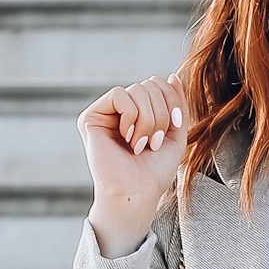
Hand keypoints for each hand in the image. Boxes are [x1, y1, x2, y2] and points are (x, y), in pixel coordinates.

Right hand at [79, 73, 187, 257]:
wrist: (137, 193)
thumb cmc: (155, 172)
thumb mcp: (177, 134)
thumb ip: (177, 105)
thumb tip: (174, 75)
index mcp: (140, 113)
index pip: (158, 84)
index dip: (171, 102)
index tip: (172, 130)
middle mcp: (121, 110)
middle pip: (149, 84)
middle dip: (160, 114)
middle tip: (153, 143)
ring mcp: (106, 113)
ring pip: (137, 89)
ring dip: (148, 120)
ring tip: (140, 144)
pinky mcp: (91, 118)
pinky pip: (119, 95)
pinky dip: (131, 117)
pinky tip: (127, 138)